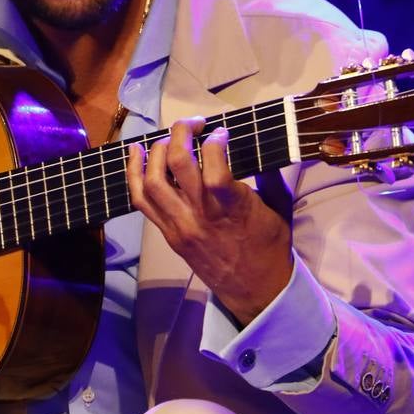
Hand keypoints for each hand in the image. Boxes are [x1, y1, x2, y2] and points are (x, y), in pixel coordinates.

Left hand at [127, 117, 294, 322]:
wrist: (255, 290)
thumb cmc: (270, 246)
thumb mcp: (278, 207)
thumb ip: (268, 175)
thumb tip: (260, 145)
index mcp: (233, 207)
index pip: (214, 166)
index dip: (214, 141)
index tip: (220, 131)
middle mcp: (201, 214)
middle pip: (178, 164)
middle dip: (182, 133)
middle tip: (194, 124)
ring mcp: (180, 225)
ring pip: (153, 181)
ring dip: (156, 151)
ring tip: (167, 139)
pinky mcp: (167, 234)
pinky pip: (142, 201)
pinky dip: (135, 175)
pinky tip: (136, 155)